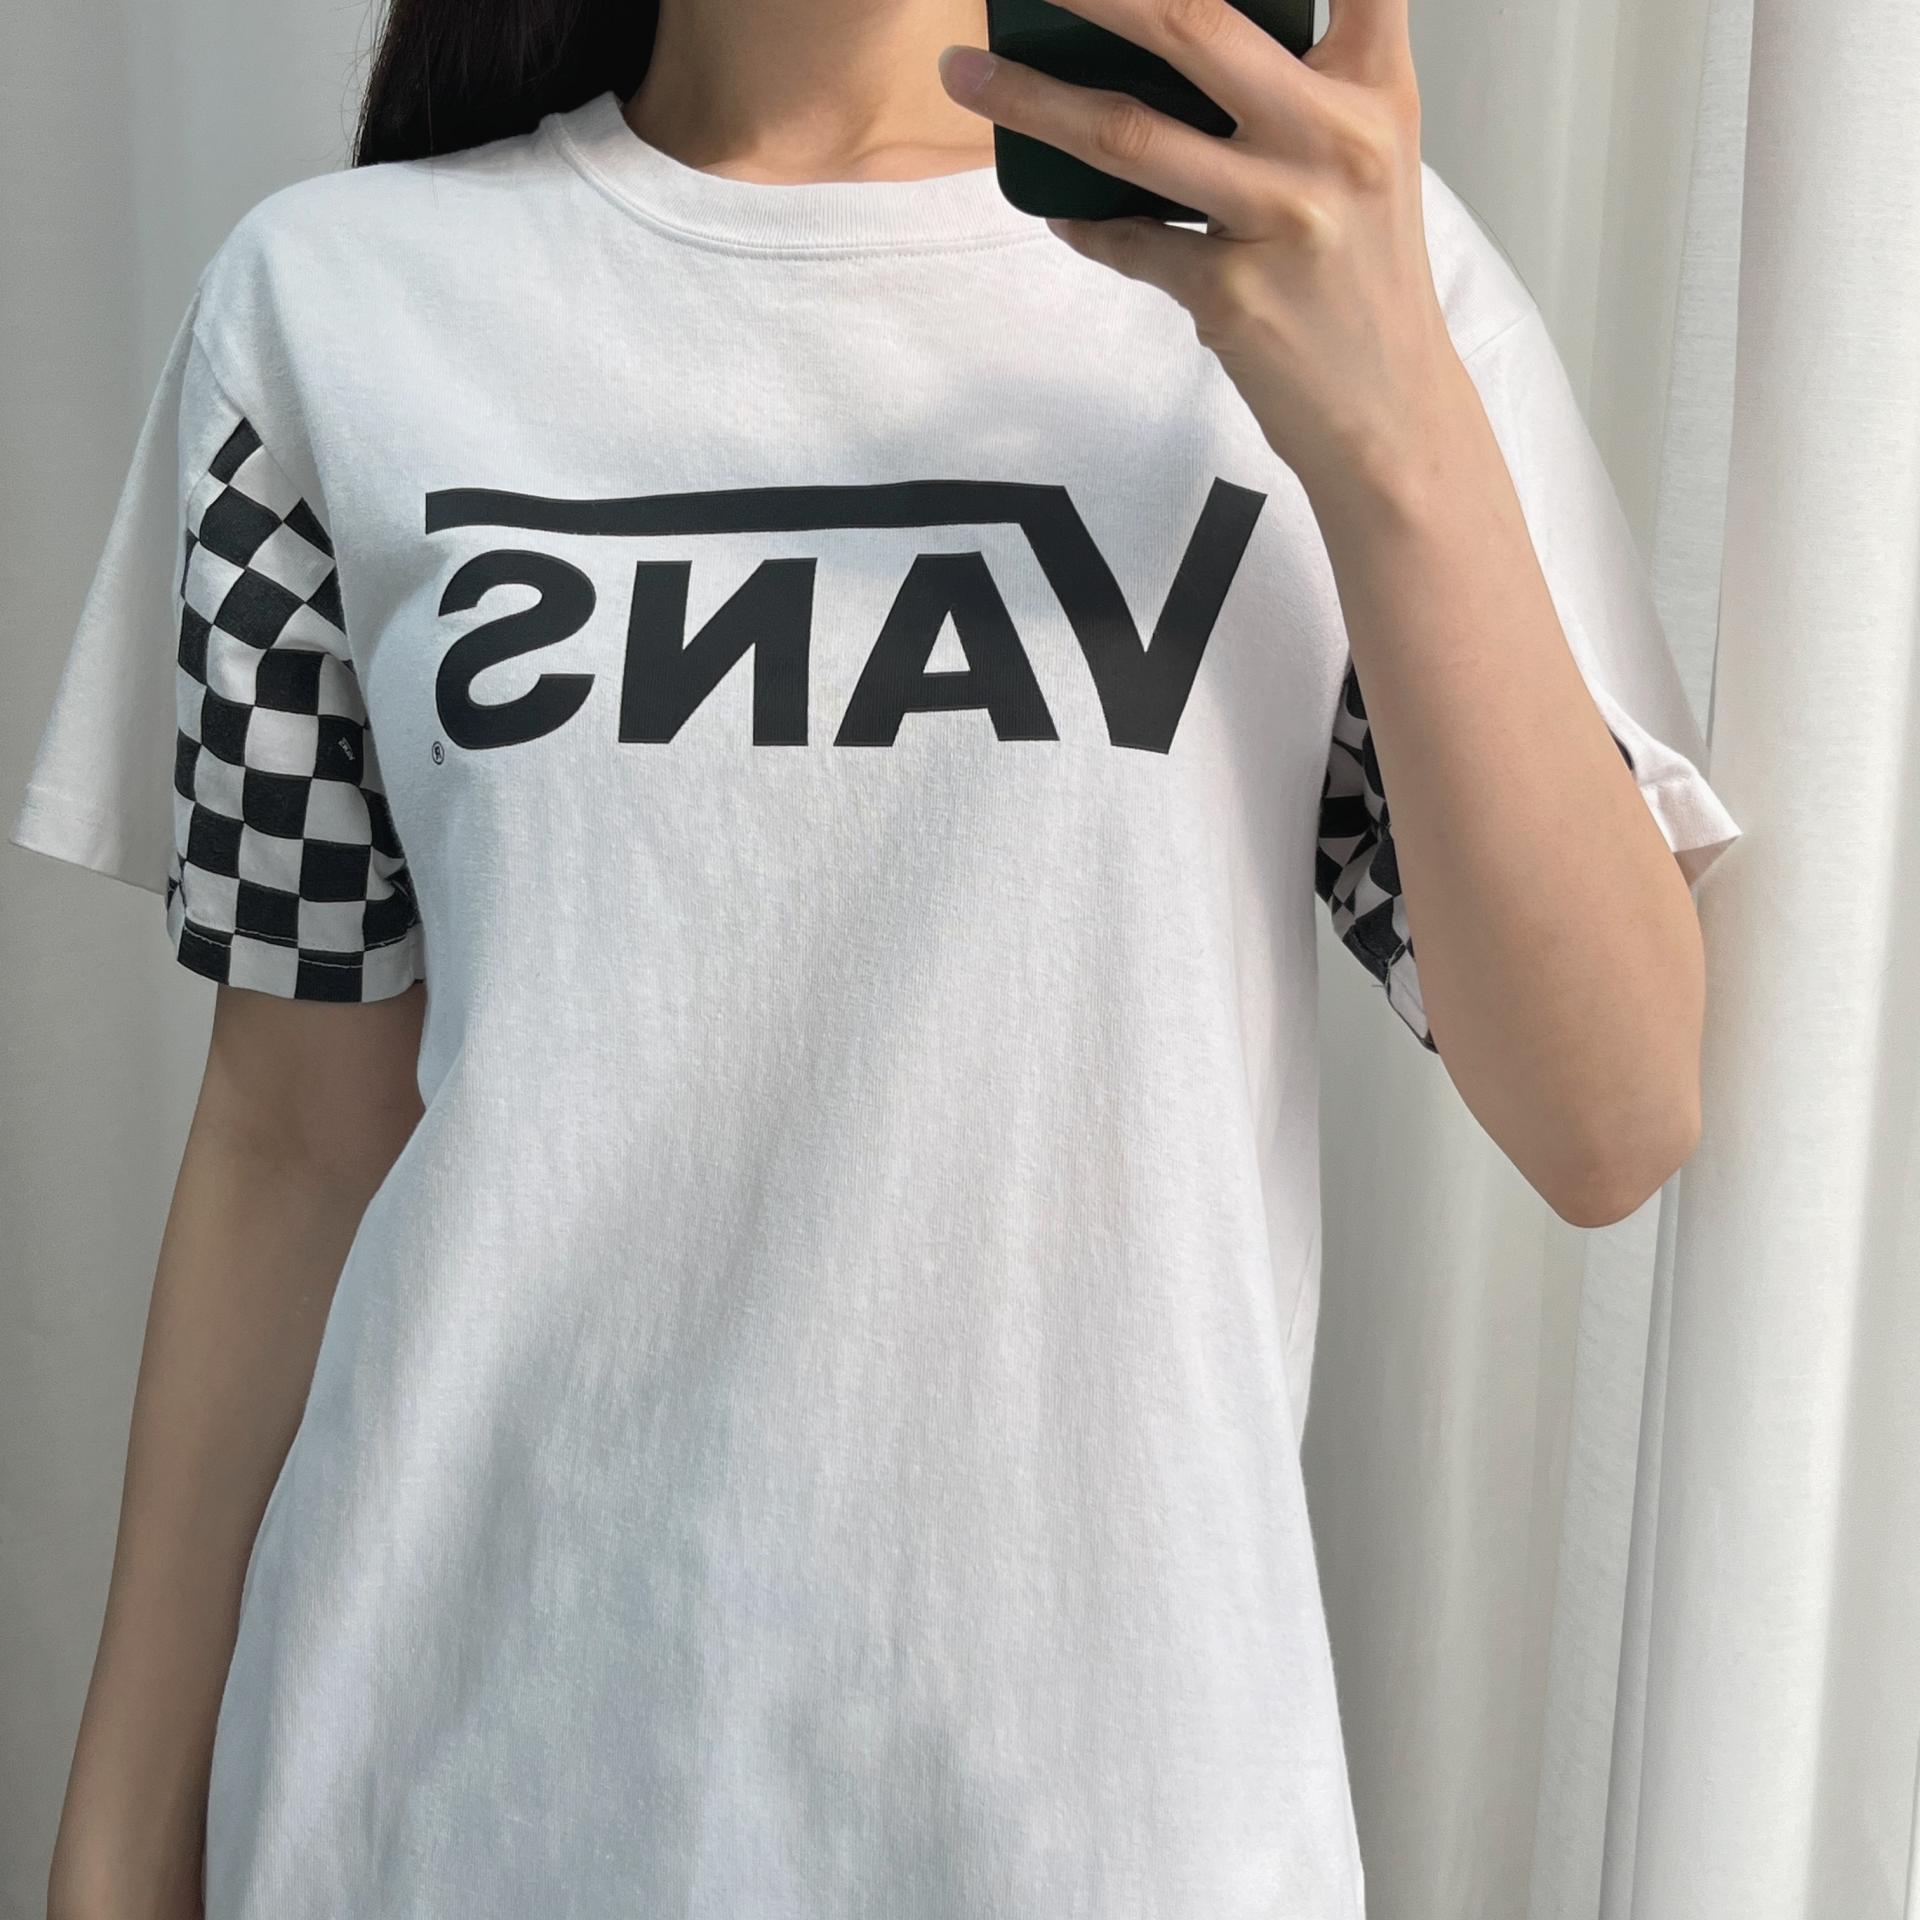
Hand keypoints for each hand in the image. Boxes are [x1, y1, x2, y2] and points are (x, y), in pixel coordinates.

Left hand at [937, 0, 1465, 508]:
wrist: (1390, 414)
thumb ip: (1301, 84)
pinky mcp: (1231, 296)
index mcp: (1372, 87)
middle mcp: (1334, 138)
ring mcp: (1280, 218)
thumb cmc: (1365, 276)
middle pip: (1190, 21)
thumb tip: (1170, 35)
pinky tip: (1057, 207)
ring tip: (963, 71)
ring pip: (1127, 133)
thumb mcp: (1366, 157)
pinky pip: (1127, 242)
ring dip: (1030, 98)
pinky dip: (1084, 223)